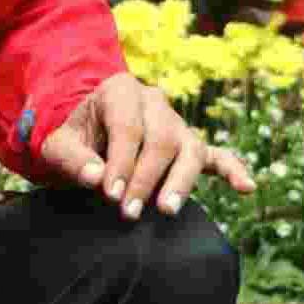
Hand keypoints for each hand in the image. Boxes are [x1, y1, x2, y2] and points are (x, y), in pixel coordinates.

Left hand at [39, 70, 253, 217]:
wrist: (85, 137)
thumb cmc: (72, 140)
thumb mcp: (57, 146)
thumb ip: (73, 160)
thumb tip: (98, 178)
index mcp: (121, 91)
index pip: (129, 126)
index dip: (121, 162)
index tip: (109, 194)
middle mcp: (155, 102)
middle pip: (162, 138)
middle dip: (146, 178)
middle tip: (128, 213)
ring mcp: (177, 124)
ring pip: (191, 148)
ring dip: (181, 182)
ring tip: (167, 210)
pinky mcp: (190, 146)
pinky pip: (218, 156)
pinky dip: (233, 170)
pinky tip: (246, 187)